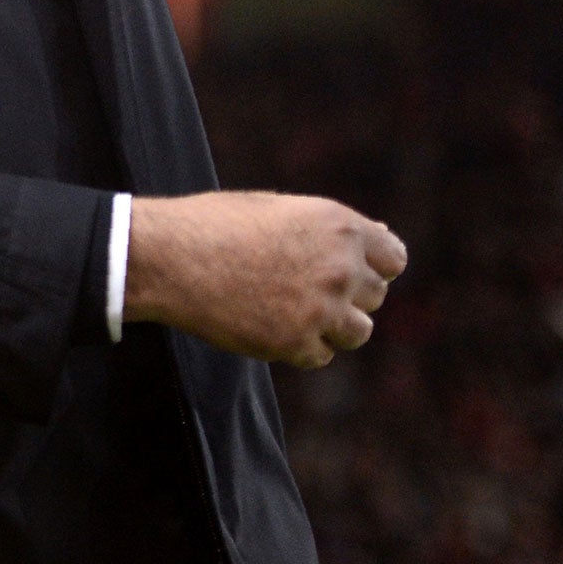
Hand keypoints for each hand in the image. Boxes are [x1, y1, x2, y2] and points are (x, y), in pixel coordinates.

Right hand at [124, 191, 406, 367]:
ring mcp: (321, 309)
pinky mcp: (297, 344)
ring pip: (357, 331)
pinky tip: (267, 322)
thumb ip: (331, 229)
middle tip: (301, 286)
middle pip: (375, 296)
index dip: (372, 265)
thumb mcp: (279, 209)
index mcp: (338, 226)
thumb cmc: (216, 225)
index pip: (393, 258)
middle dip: (347, 294)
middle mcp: (340, 267)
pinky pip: (321, 354)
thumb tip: (382, 235)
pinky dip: (301, 345)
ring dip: (331, 324)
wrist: (169, 257)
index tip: (350, 272)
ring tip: (288, 308)